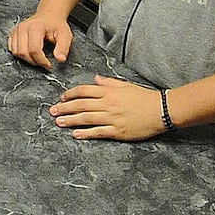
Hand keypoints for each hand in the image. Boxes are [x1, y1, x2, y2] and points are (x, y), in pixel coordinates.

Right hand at [8, 13, 74, 69]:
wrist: (49, 15)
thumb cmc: (56, 25)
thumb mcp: (65, 36)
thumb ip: (63, 48)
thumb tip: (60, 59)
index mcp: (35, 27)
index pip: (34, 49)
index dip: (41, 61)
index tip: (48, 65)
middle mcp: (23, 28)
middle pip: (23, 52)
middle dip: (34, 61)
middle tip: (43, 62)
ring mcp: (16, 30)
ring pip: (16, 52)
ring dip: (27, 59)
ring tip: (37, 57)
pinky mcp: (12, 34)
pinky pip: (12, 49)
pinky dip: (20, 55)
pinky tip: (29, 53)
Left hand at [48, 75, 166, 141]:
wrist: (162, 110)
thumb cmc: (145, 97)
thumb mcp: (126, 85)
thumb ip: (109, 83)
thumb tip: (95, 80)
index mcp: (109, 92)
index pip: (84, 91)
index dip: (70, 94)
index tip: (62, 98)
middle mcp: (108, 104)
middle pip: (81, 105)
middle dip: (64, 108)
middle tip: (52, 111)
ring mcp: (112, 118)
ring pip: (86, 118)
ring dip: (70, 120)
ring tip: (58, 122)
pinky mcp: (118, 131)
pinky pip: (98, 132)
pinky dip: (85, 133)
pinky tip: (75, 134)